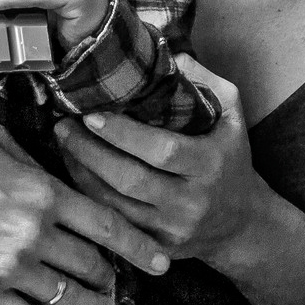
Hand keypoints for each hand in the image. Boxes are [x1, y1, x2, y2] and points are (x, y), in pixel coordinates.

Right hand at [0, 124, 169, 304]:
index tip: (162, 260)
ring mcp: (8, 268)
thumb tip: (59, 158)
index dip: (140, 245)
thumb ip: (34, 155)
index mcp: (42, 192)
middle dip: (116, 276)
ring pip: (67, 295)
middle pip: (92, 263)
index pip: (107, 224)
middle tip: (129, 284)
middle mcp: (32, 233)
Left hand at [57, 56, 278, 272]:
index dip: (123, 134)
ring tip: (63, 143)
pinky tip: (74, 173)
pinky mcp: (156, 248)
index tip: (92, 113)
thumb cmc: (230, 158)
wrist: (241, 222)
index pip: (162, 150)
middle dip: (90, 152)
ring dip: (81, 173)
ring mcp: (171, 229)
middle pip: (130, 180)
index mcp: (210, 165)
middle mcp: (191, 201)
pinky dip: (89, 197)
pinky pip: (114, 223)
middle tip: (64, 124)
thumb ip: (206, 82)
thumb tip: (169, 55)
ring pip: (114, 205)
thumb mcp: (232, 115)